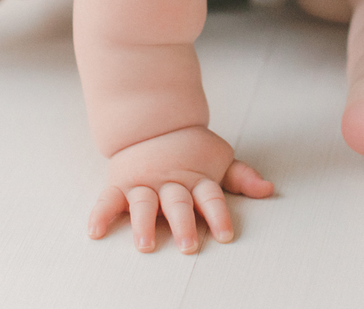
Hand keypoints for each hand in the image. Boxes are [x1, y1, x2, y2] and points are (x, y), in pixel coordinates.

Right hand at [88, 125, 273, 252]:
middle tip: (188, 243)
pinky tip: (95, 232)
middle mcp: (169, 182)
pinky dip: (100, 215)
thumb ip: (241, 177)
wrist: (153, 120)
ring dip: (144, 223)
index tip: (226, 234)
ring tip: (145, 244)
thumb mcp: (218, 159)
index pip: (210, 197)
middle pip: (178, 203)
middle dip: (183, 223)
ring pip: (144, 203)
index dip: (219, 215)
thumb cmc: (190, 148)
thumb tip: (268, 189)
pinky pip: (108, 199)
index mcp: (195, 177)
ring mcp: (143, 183)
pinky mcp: (120, 184)